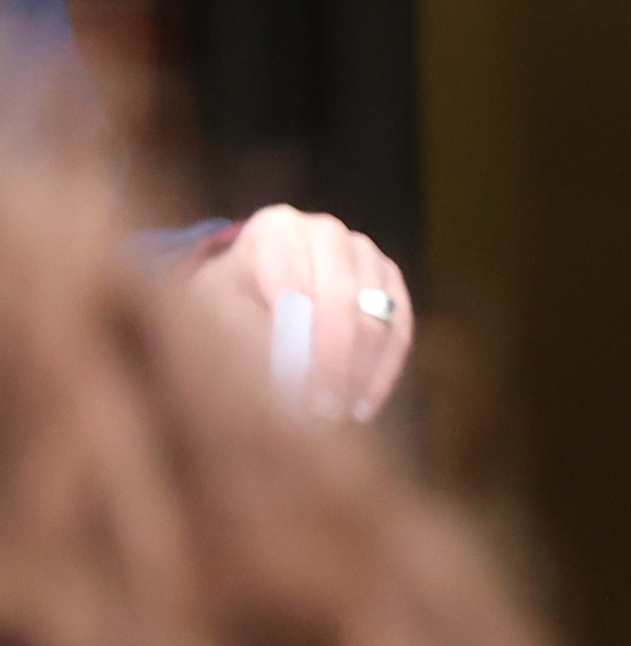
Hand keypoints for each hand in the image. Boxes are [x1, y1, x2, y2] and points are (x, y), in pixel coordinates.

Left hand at [179, 206, 414, 421]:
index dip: (293, 343)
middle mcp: (328, 232)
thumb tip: (288, 373)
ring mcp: (368, 255)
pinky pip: (400, 333)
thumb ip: (245, 330)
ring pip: (376, 322)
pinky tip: (359, 407)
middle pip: (341, 303)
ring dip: (357, 374)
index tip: (290, 395)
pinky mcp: (392, 283)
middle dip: (332, 364)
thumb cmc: (230, 298)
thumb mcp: (217, 307)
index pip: (296, 288)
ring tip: (335, 416)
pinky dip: (382, 374)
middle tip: (321, 414)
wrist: (254, 284)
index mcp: (278, 228)